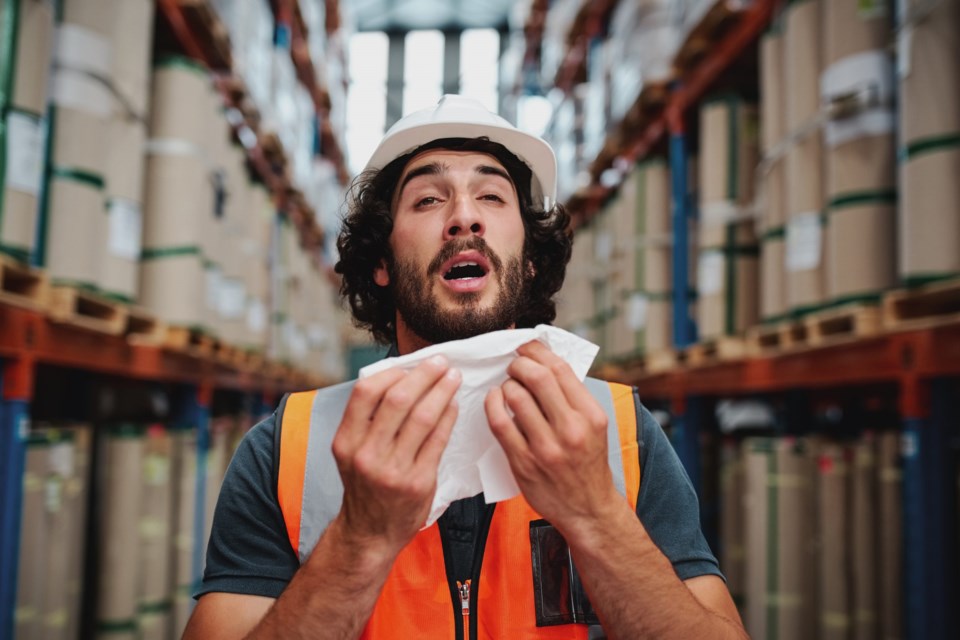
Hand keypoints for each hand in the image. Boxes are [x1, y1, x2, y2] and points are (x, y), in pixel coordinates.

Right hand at [331, 355, 460, 555]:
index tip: (410, 365)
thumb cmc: (365, 486)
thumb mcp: (351, 452)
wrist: (370, 533)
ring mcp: (393, 469)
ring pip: (423, 417)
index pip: (365, 391)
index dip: (391, 372)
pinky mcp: (418, 482)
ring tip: (453, 378)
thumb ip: (367, 420)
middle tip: (441, 363)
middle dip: (424, 375)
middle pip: (398, 399)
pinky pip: (438, 440)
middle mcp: (366, 454)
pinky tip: (453, 405)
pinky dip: (448, 417)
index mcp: (345, 441)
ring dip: (442, 391)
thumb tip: (399, 376)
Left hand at [484, 341, 620, 534]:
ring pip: (516, 396)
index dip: (537, 351)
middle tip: (513, 366)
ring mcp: (546, 447)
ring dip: (506, 385)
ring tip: (507, 387)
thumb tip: (544, 362)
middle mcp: (571, 429)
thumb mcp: (594, 426)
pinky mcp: (523, 462)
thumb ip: (573, 397)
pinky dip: (492, 404)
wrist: (588, 509)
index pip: (560, 369)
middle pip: (537, 377)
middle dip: (519, 364)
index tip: (526, 348)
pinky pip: (499, 423)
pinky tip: (494, 400)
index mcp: (591, 415)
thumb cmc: (587, 463)